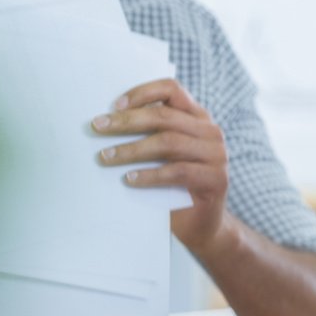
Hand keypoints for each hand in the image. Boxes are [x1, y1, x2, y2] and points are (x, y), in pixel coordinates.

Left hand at [91, 78, 227, 248]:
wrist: (200, 225)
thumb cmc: (173, 186)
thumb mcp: (162, 154)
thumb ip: (149, 134)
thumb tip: (106, 121)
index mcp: (198, 118)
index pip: (172, 90)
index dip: (143, 92)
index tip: (114, 105)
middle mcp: (211, 132)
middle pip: (165, 116)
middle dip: (127, 121)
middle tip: (98, 127)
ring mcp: (217, 155)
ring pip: (169, 142)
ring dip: (132, 149)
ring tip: (105, 156)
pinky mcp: (216, 179)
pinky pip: (177, 172)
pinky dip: (149, 175)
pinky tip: (128, 179)